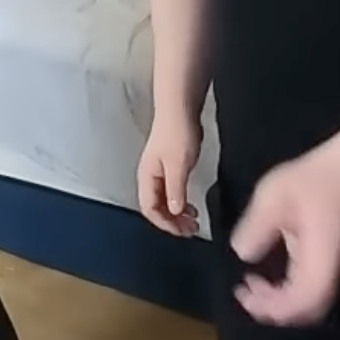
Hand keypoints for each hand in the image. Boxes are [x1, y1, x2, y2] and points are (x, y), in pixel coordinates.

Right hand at [136, 119, 200, 235]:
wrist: (180, 108)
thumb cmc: (177, 132)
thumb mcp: (179, 165)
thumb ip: (176, 190)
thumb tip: (175, 212)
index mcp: (147, 177)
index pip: (151, 209)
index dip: (166, 224)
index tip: (183, 231)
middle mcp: (149, 177)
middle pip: (156, 208)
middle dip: (172, 222)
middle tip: (191, 230)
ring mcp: (158, 171)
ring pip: (164, 201)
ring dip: (177, 213)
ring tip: (193, 221)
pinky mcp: (168, 166)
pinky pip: (170, 191)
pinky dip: (180, 202)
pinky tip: (190, 204)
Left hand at [230, 156, 339, 325]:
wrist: (334, 177)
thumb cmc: (306, 183)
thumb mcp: (272, 195)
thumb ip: (258, 224)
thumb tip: (242, 252)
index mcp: (317, 256)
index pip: (303, 297)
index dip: (275, 304)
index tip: (246, 291)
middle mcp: (325, 270)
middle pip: (305, 310)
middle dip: (271, 310)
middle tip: (243, 295)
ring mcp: (322, 272)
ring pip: (304, 307)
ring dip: (275, 307)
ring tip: (249, 292)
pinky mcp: (316, 269)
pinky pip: (301, 297)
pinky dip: (280, 299)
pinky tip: (261, 283)